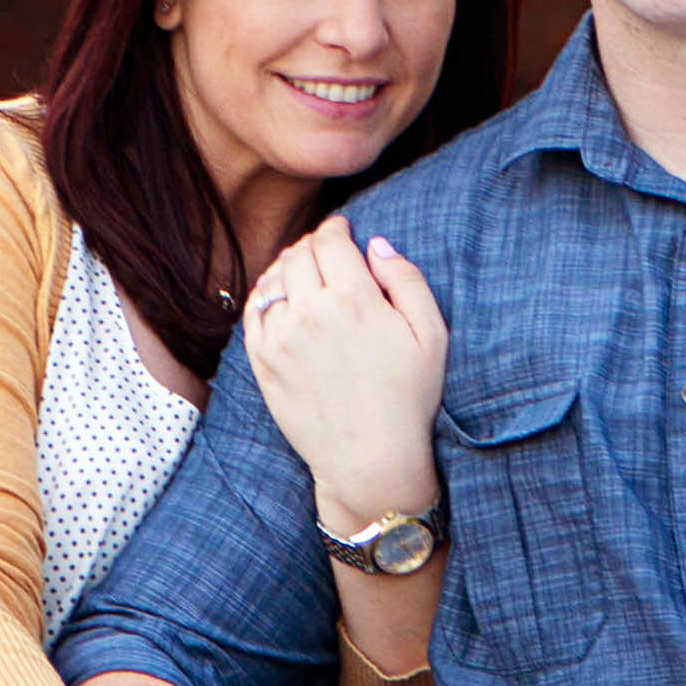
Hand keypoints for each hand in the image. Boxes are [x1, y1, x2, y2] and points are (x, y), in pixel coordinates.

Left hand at [239, 227, 448, 531]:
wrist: (369, 458)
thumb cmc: (408, 398)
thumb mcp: (431, 335)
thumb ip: (406, 279)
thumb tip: (377, 244)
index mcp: (353, 298)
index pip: (331, 239)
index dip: (337, 227)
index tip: (343, 230)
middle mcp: (310, 312)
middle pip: (300, 253)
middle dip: (314, 244)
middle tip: (326, 249)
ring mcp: (280, 337)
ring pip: (274, 278)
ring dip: (289, 266)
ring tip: (304, 271)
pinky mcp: (263, 361)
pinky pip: (253, 311)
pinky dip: (265, 295)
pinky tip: (281, 298)